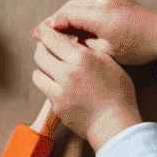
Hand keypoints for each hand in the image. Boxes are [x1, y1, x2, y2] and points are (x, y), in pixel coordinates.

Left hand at [32, 28, 140, 149]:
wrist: (116, 125)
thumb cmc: (118, 93)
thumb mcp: (108, 62)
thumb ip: (87, 49)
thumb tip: (72, 41)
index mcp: (79, 59)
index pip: (51, 38)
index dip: (45, 32)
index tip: (45, 30)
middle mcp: (65, 74)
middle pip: (39, 55)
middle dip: (42, 49)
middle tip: (48, 48)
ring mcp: (58, 93)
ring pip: (37, 74)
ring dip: (43, 69)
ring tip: (54, 68)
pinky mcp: (56, 107)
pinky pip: (45, 91)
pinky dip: (50, 86)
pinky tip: (61, 86)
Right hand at [41, 0, 156, 64]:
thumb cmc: (138, 47)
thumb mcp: (108, 51)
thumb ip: (85, 44)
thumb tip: (65, 41)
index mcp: (101, 16)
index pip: (67, 16)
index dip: (50, 25)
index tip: (38, 33)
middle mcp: (103, 1)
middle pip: (69, 7)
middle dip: (53, 19)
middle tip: (39, 31)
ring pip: (77, 2)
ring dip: (64, 13)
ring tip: (53, 27)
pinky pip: (88, 0)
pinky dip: (77, 9)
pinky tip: (71, 20)